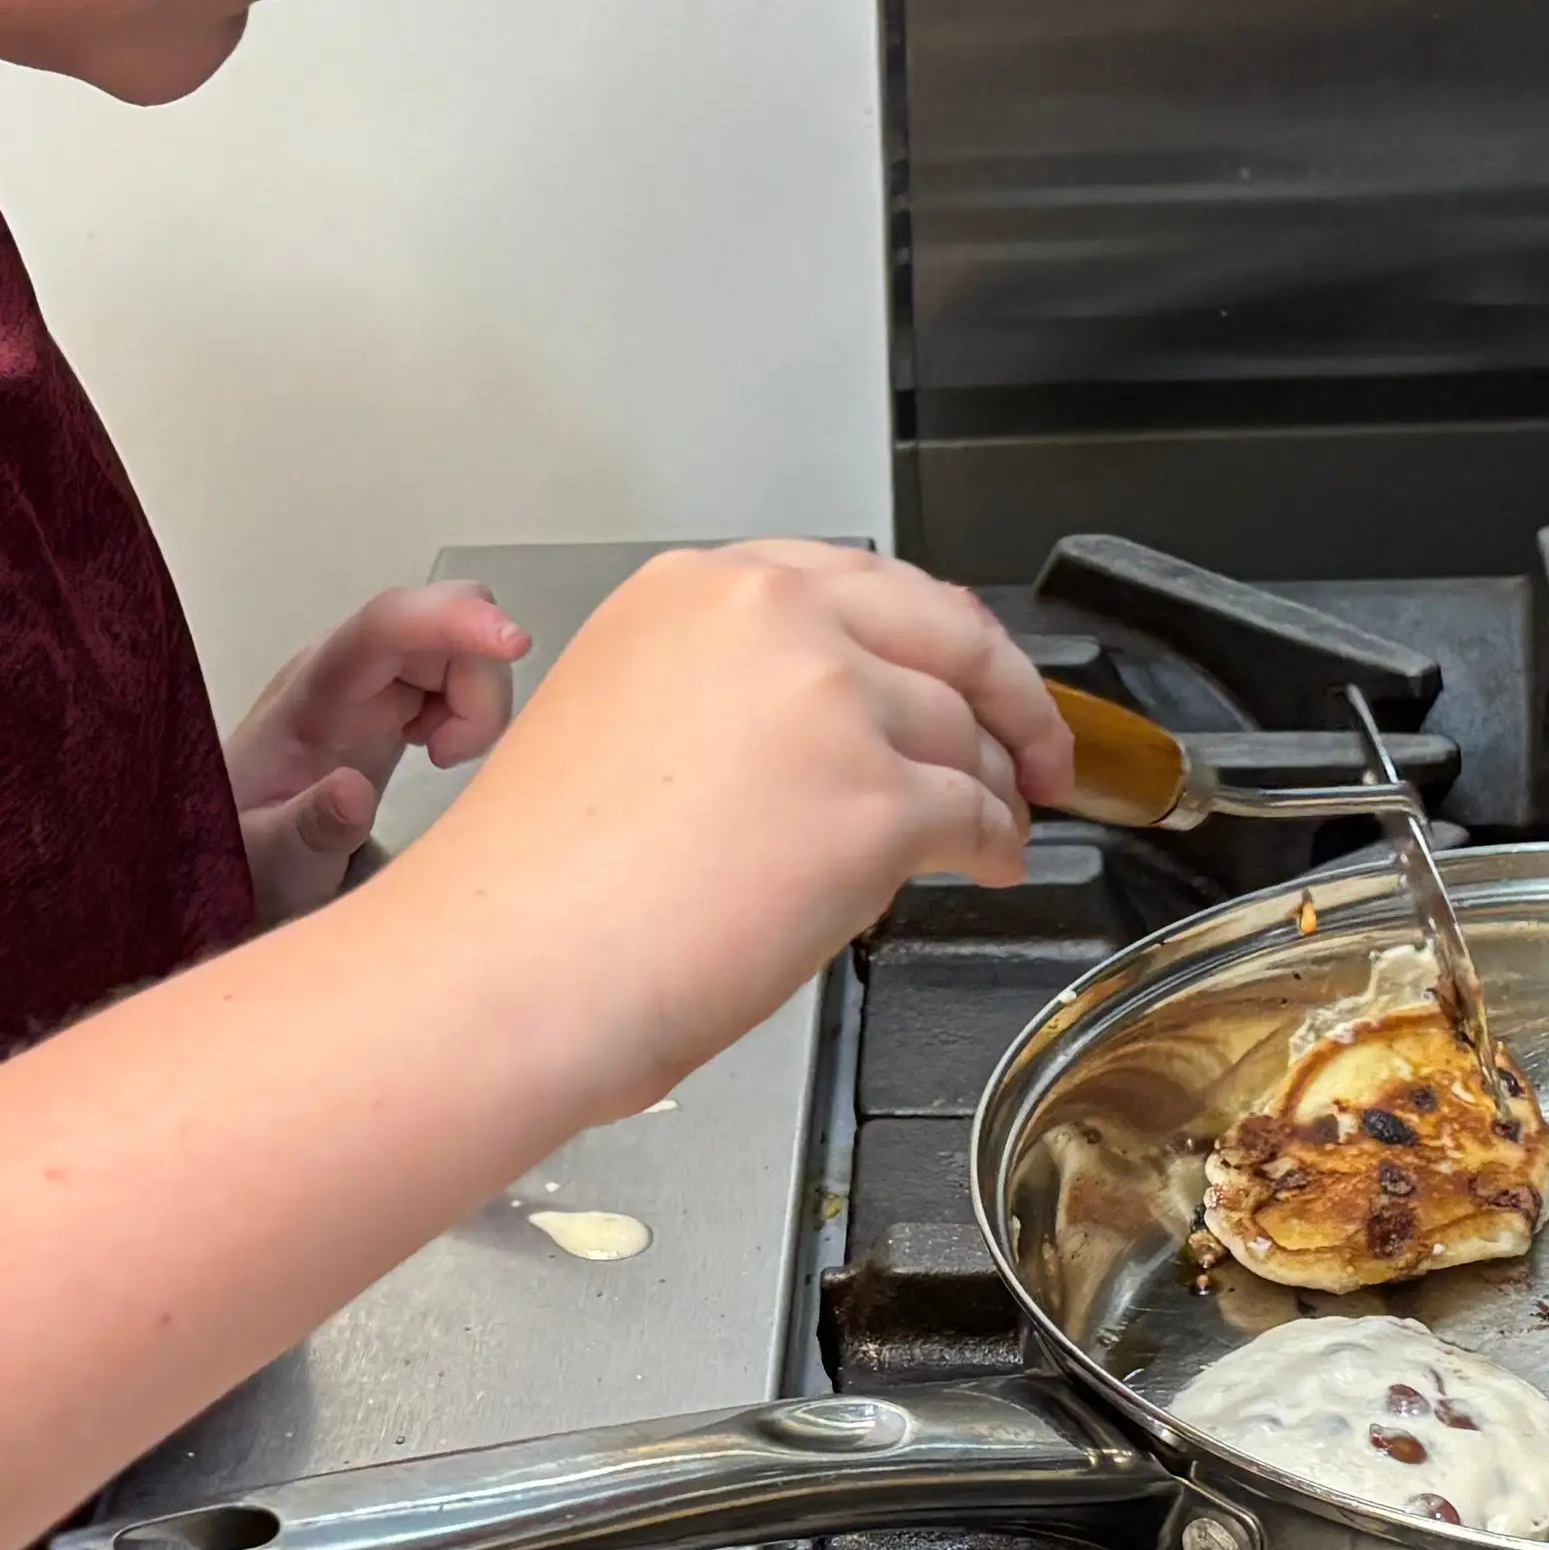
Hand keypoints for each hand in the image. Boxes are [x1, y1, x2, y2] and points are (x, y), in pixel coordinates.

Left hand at [232, 579, 532, 921]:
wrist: (244, 851)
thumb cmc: (251, 850)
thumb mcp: (269, 856)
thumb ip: (308, 826)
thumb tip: (354, 792)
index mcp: (312, 693)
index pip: (386, 626)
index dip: (452, 620)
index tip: (514, 642)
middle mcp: (346, 667)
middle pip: (439, 622)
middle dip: (478, 679)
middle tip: (451, 758)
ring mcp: (373, 677)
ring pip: (457, 644)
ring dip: (478, 700)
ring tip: (441, 760)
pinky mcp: (395, 695)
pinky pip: (456, 670)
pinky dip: (473, 707)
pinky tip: (437, 750)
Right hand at [369, 542, 1071, 1120]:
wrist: (512, 967)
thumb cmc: (533, 888)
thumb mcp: (618, 718)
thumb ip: (726, 694)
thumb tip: (818, 736)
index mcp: (692, 591)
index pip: (854, 582)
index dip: (923, 631)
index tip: (955, 662)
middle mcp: (770, 619)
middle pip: (943, 631)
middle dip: (1006, 689)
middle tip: (1036, 737)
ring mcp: (833, 703)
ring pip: (966, 731)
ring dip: (998, 783)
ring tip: (1000, 825)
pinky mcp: (879, 799)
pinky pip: (977, 814)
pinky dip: (996, 845)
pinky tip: (984, 867)